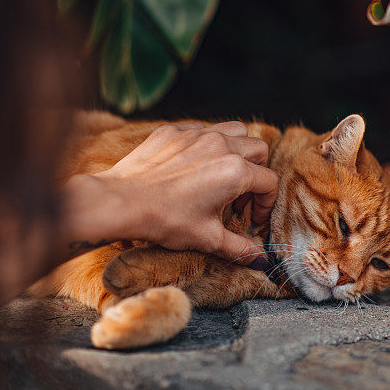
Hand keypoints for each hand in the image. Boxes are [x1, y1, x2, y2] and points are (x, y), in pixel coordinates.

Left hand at [63, 121, 276, 266]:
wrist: (121, 202)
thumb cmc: (164, 220)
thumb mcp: (207, 238)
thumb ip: (239, 247)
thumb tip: (259, 259)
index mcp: (234, 171)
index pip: (268, 182)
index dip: (266, 203)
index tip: (252, 218)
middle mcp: (220, 145)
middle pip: (258, 150)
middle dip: (257, 173)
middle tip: (240, 197)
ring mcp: (196, 134)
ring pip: (234, 130)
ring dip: (238, 150)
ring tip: (224, 175)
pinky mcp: (174, 131)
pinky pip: (203, 130)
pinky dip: (208, 144)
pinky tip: (195, 167)